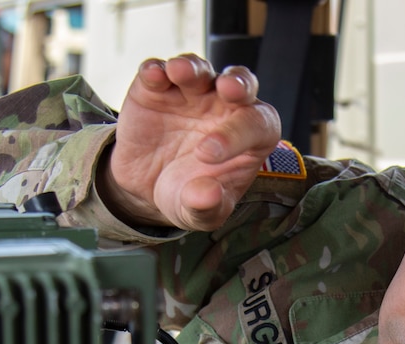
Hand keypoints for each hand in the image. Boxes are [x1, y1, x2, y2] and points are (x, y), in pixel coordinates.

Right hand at [99, 54, 281, 230]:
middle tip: (227, 89)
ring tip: (179, 72)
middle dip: (236, 82)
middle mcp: (226, 107)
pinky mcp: (156, 88)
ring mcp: (191, 93)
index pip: (257, 125)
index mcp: (249, 137)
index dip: (238, 134)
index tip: (207, 154)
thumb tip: (208, 195)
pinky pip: (158, 72)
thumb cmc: (187, 195)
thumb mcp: (198, 213)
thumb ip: (207, 206)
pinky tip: (153, 76)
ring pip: (199, 70)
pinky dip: (155, 71)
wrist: (147, 188)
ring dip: (192, 68)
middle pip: (241, 83)